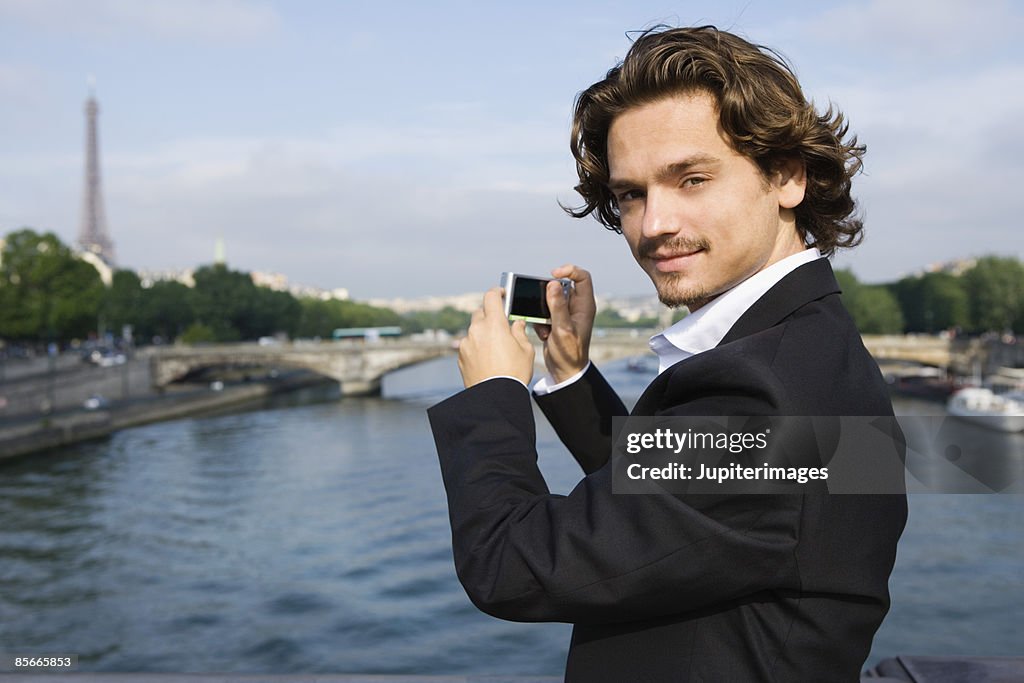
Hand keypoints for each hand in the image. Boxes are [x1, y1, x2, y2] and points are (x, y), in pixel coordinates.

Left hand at [458, 287, 534, 387]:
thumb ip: (520, 332)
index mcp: (494, 324)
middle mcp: (476, 330)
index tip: (502, 294)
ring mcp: (466, 343)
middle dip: (490, 315)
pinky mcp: (460, 356)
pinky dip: (475, 346)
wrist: (495, 397)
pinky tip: (486, 359)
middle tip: (501, 325)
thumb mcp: (525, 350)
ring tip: (495, 347)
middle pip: (480, 312)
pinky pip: (468, 345)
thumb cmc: (514, 373)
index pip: (491, 297)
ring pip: (473, 330)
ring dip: (482, 333)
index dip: (497, 292)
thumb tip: (517, 324)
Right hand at [533, 264, 595, 382]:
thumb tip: (553, 284)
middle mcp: (577, 307)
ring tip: (544, 324)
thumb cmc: (570, 353)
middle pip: (562, 286)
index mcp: (585, 305)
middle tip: (542, 305)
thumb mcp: (562, 329)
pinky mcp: (555, 321)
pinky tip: (544, 334)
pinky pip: (543, 312)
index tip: (553, 274)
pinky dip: (540, 320)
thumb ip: (557, 306)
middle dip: (548, 295)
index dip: (569, 270)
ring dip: (542, 310)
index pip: (582, 277)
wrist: (565, 371)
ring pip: (550, 299)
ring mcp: (565, 314)